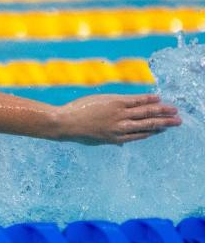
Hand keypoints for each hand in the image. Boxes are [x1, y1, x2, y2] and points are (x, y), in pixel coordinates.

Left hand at [56, 94, 180, 144]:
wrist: (65, 124)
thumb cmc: (77, 132)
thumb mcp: (96, 141)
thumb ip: (111, 140)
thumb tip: (121, 144)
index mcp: (116, 138)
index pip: (140, 135)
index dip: (154, 131)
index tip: (163, 129)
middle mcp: (121, 128)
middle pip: (147, 125)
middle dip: (164, 123)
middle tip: (177, 121)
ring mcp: (118, 115)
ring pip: (145, 113)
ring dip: (161, 111)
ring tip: (173, 111)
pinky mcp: (114, 103)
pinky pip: (135, 101)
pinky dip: (147, 99)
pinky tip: (157, 98)